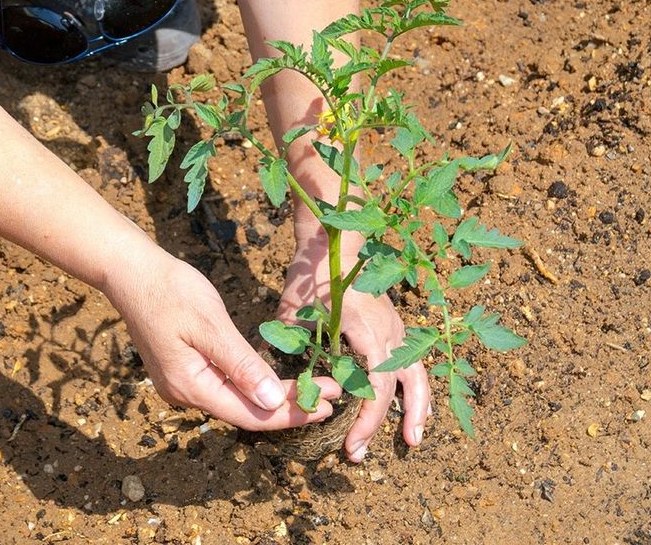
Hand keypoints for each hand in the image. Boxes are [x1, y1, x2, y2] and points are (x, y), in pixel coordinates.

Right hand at [103, 246, 340, 429]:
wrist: (132, 272)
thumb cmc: (170, 291)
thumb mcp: (210, 325)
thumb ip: (241, 365)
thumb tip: (273, 402)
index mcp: (191, 386)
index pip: (251, 414)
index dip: (292, 413)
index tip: (329, 405)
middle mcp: (185, 394)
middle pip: (246, 412)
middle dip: (291, 407)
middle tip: (333, 397)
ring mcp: (182, 384)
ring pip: (237, 401)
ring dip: (275, 398)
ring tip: (315, 391)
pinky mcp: (184, 370)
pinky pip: (226, 388)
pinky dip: (255, 386)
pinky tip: (276, 382)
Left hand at [278, 225, 430, 461]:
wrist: (334, 244)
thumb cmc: (311, 277)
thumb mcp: (293, 313)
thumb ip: (291, 348)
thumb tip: (280, 387)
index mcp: (365, 330)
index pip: (375, 385)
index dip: (368, 420)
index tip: (353, 445)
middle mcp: (388, 331)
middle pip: (398, 386)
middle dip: (387, 424)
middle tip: (370, 454)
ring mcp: (396, 326)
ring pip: (417, 373)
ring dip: (418, 408)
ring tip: (414, 439)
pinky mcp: (395, 324)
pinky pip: (414, 360)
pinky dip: (417, 387)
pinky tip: (417, 407)